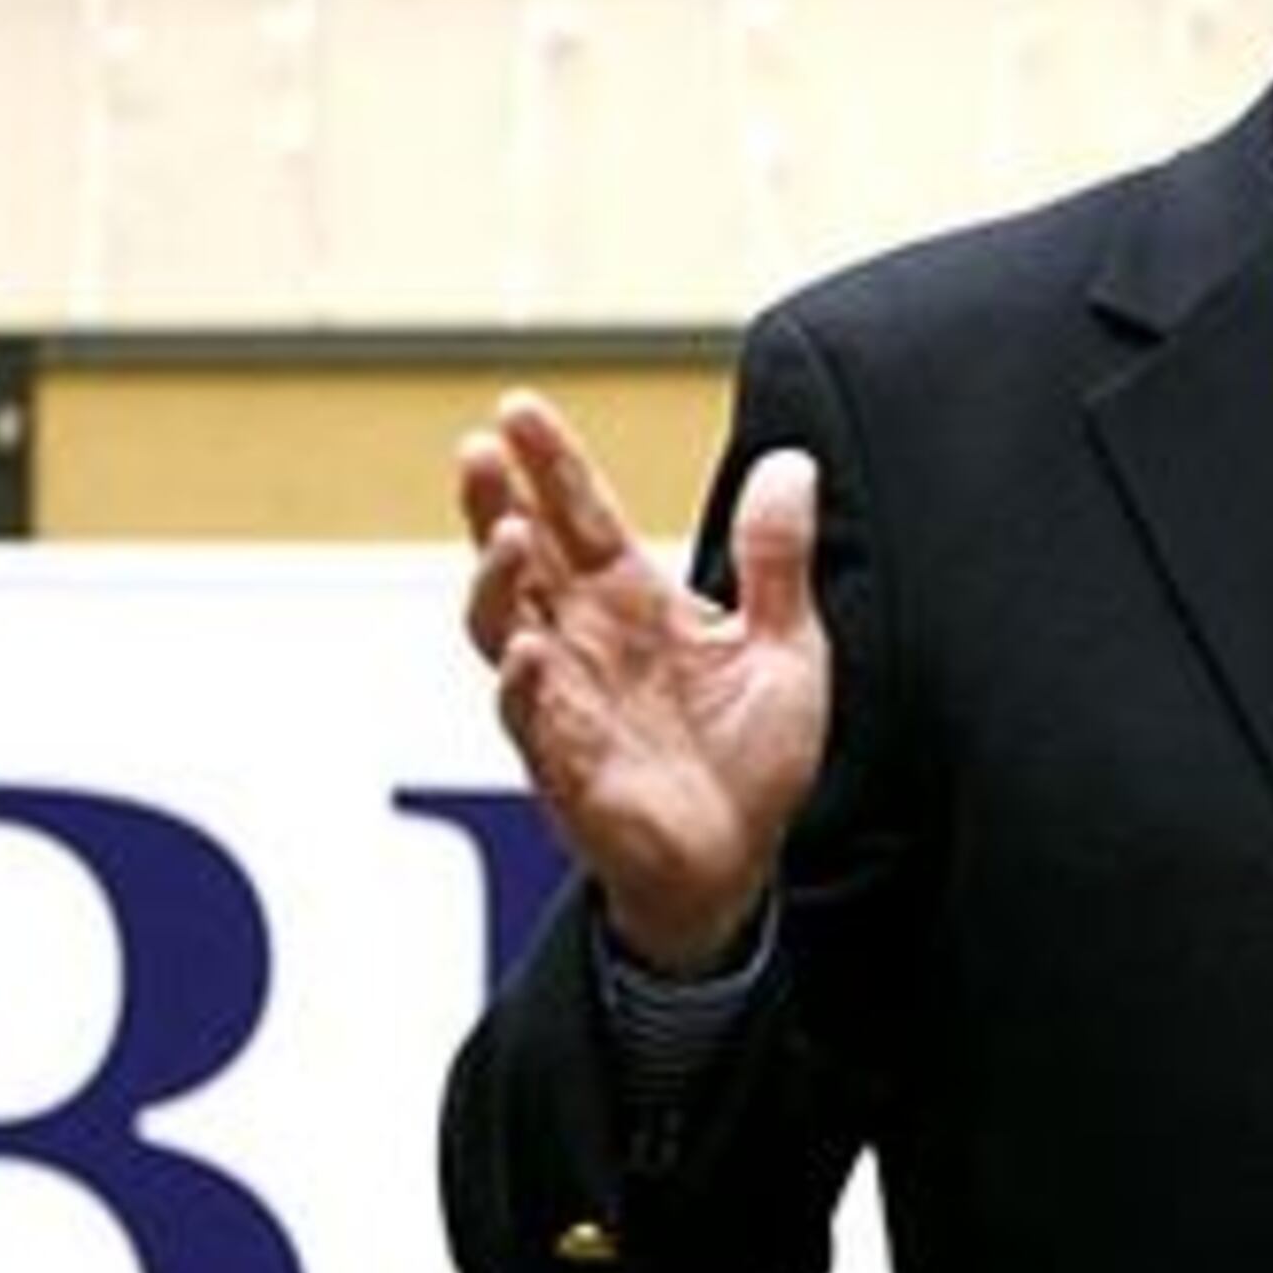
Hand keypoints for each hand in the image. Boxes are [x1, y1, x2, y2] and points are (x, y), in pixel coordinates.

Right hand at [457, 389, 829, 972]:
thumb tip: (791, 463)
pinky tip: (531, 652)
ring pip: (504, 628)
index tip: (519, 408)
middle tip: (480, 450)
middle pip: (522, 557)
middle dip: (495, 502)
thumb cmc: (751, 759)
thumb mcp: (786, 646)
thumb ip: (776, 558)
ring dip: (498, 582)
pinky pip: (532, 720)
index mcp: (633, 604)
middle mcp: (586, 642)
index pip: (580, 517)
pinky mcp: (568, 765)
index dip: (550, 463)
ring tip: (509, 534)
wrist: (740, 865)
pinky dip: (527, 686)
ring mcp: (567, 701)